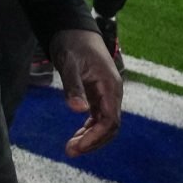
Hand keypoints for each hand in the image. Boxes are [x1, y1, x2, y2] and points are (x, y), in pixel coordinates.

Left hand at [49, 28, 121, 155]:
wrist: (75, 31)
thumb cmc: (72, 46)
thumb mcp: (69, 64)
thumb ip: (73, 87)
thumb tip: (78, 110)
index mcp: (110, 87)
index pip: (110, 121)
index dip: (96, 137)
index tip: (77, 146)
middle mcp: (113, 93)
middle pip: (111, 126)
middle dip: (93, 141)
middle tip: (70, 151)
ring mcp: (107, 94)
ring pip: (105, 123)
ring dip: (91, 137)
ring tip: (71, 148)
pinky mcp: (99, 94)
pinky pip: (99, 116)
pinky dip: (90, 128)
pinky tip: (77, 135)